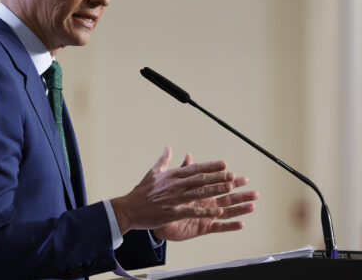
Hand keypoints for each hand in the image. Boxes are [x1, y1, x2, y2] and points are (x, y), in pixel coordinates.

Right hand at [111, 146, 255, 237]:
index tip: (224, 164)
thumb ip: (163, 160)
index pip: (195, 168)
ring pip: (199, 193)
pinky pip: (192, 211)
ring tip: (229, 189)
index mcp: (172, 175)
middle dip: (217, 177)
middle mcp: (175, 185)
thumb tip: (168, 147)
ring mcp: (174, 199)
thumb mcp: (152, 173)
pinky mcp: (172, 212)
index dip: (210, 166)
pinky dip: (205, 211)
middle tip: (232, 175)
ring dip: (215, 191)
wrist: (128, 209)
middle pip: (200, 180)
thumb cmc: (141, 192)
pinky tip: (217, 212)